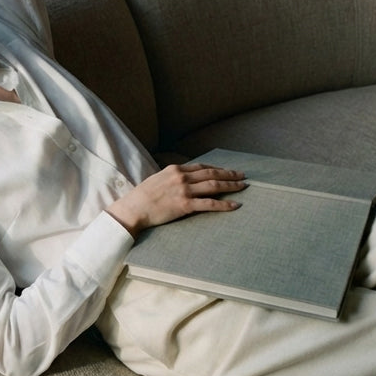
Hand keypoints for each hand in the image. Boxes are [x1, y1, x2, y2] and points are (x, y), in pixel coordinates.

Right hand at [106, 163, 246, 236]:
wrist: (134, 208)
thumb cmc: (142, 196)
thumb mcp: (158, 180)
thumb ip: (172, 178)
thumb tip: (183, 181)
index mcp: (175, 169)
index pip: (202, 167)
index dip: (217, 169)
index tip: (227, 171)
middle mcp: (182, 177)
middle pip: (212, 173)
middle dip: (229, 174)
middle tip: (242, 176)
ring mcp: (184, 190)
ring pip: (214, 186)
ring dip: (231, 186)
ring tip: (242, 187)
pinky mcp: (185, 205)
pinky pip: (210, 204)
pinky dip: (224, 204)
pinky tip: (235, 205)